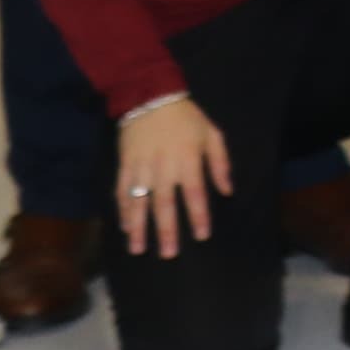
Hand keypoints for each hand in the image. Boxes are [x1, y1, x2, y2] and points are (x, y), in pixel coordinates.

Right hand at [113, 92, 228, 261]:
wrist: (150, 95)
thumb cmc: (187, 118)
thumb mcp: (212, 134)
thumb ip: (220, 163)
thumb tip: (228, 191)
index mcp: (188, 159)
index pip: (195, 194)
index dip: (199, 215)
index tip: (201, 236)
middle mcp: (164, 167)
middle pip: (165, 204)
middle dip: (166, 230)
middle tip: (168, 254)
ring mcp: (141, 167)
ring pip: (139, 202)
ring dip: (138, 227)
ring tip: (138, 249)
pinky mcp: (125, 164)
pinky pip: (122, 190)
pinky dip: (122, 210)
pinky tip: (124, 226)